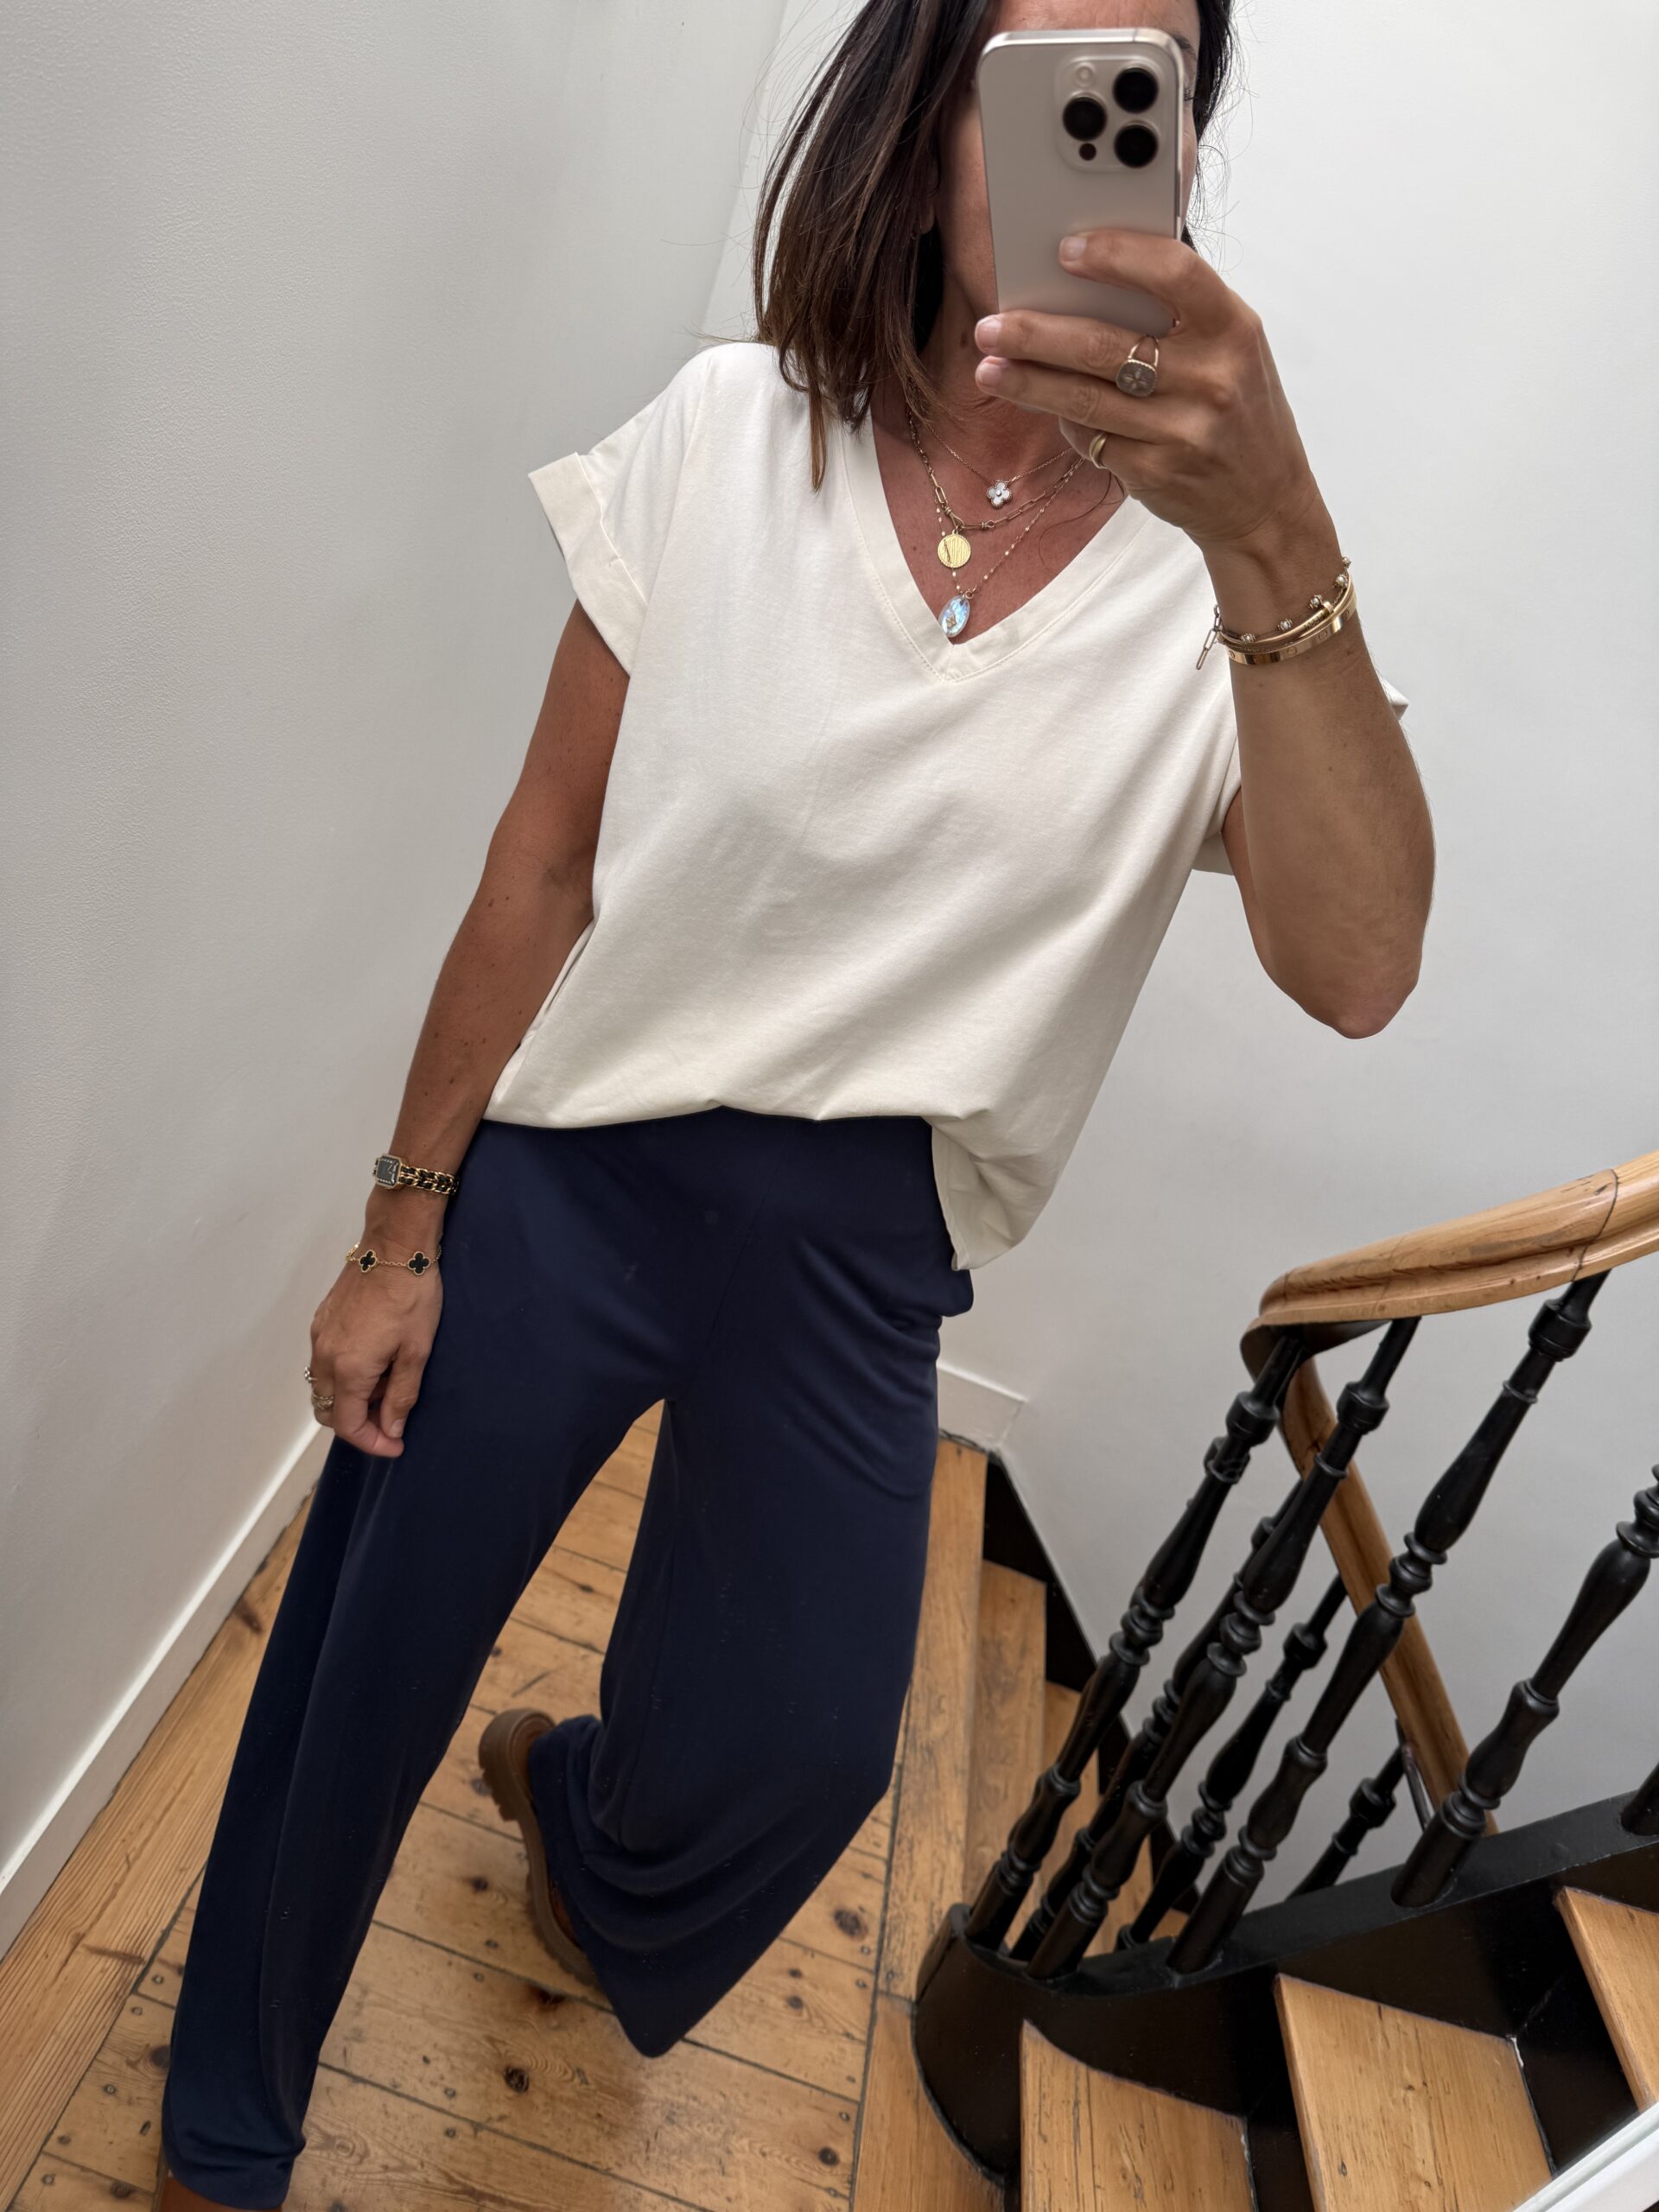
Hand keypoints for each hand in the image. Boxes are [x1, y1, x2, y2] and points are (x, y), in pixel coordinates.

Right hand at [307, 1234, 441, 1457]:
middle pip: (329, 1411)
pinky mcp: (321, 1321)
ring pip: (323, 1386)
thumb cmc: (412, 1296)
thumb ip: (401, 1396)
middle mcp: (324, 1356)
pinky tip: (375, 1359)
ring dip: (351, 1398)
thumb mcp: (416, 1352)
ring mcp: (319, 1337)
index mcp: (348, 1369)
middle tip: (392, 1417)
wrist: (395, 1246)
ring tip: (387, 1383)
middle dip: (358, 1423)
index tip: (396, 1445)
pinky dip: (344, 1374)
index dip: (372, 1442)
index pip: (349, 1425)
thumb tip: (390, 1430)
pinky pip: (323, 1362)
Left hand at [972, 228, 1318, 552]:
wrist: (1265, 499)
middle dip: (1037, 334)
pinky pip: (1091, 439)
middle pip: (1104, 345)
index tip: (1065, 250)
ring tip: (988, 368)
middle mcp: (1211, 378)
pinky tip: (1042, 405)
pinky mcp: (1155, 473)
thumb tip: (1097, 261)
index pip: (1173, 273)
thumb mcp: (1232, 345)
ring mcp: (1182, 430)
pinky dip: (1063, 420)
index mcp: (1233, 327)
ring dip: (1026, 382)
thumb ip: (1180, 305)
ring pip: (1084, 399)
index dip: (1116, 256)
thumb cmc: (1238, 405)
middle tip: (991, 325)